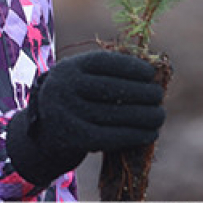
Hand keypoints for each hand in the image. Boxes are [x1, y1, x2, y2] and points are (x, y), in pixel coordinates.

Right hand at [6, 50, 165, 188]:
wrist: (43, 138)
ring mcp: (67, 114)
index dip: (130, 67)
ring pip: (114, 114)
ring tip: (159, 116)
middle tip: (160, 96)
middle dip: (141, 92)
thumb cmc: (74, 103)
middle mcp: (63, 88)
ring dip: (144, 116)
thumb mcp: (81, 82)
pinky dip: (134, 135)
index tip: (150, 73)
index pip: (104, 63)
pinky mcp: (74, 139)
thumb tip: (151, 76)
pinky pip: (111, 137)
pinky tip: (150, 134)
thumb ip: (107, 75)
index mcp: (67, 68)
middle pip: (111, 89)